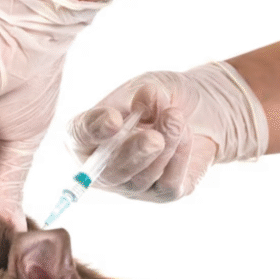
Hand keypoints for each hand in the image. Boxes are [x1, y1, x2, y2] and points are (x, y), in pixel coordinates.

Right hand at [67, 62, 267, 201]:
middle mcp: (104, 166)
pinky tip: (185, 134)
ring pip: (140, 179)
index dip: (94, 130)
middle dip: (132, 153)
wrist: (199, 109)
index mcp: (89, 135)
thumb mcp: (153, 85)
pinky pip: (167, 185)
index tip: (113, 120)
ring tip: (175, 116)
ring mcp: (131, 185)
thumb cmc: (161, 97)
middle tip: (154, 138)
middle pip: (109, 171)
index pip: (80, 136)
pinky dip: (179, 156)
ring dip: (163, 146)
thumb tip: (147, 97)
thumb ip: (146, 94)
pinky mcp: (161, 194)